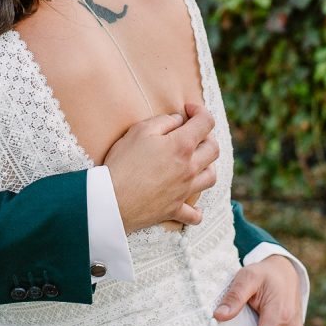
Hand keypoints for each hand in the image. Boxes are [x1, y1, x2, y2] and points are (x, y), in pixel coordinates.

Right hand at [104, 103, 217, 232]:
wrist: (111, 200)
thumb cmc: (123, 162)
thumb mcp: (139, 131)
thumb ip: (163, 121)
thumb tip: (178, 120)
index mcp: (182, 145)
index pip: (206, 122)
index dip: (199, 111)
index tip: (187, 110)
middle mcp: (189, 168)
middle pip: (214, 149)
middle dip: (207, 136)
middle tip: (191, 133)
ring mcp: (184, 190)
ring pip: (211, 177)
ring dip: (208, 166)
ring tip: (196, 162)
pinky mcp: (175, 209)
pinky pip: (194, 215)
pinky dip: (196, 210)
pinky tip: (192, 205)